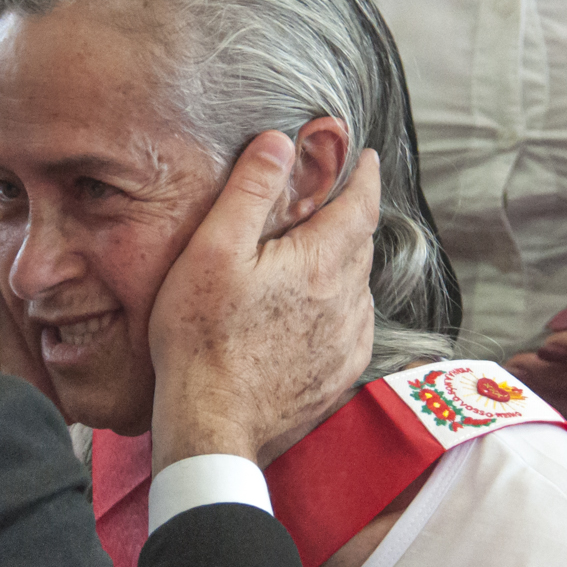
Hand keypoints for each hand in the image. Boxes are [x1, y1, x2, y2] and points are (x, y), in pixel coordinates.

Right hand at [148, 134, 379, 469]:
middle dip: (350, 217)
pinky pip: (353, 327)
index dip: (364, 176)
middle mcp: (347, 300)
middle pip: (360, 244)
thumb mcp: (213, 251)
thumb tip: (279, 142)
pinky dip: (341, 308)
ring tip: (312, 258)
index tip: (366, 159)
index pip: (361, 204)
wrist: (211, 425)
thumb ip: (249, 191)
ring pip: (358, 286)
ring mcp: (347, 341)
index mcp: (321, 262)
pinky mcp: (339, 374)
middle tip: (328, 203)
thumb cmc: (201, 338)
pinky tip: (313, 312)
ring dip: (343, 265)